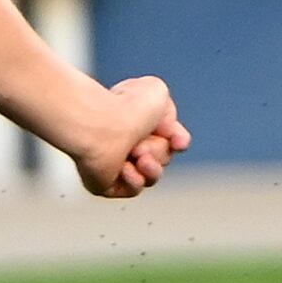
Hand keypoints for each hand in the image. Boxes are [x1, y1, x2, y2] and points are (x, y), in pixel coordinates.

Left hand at [75, 75, 191, 199]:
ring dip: (151, 167)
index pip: (169, 136)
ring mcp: (114, 162)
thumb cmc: (126, 107)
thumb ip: (168, 110)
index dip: (178, 140)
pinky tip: (124, 167)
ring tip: (138, 155)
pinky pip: (133, 189)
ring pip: (151, 176)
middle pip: (164, 157)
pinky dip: (134, 179)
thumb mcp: (158, 93)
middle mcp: (126, 139)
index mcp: (136, 118)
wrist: (103, 126)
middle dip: (160, 151)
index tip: (179, 141)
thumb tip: (167, 131)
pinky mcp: (105, 182)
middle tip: (142, 142)